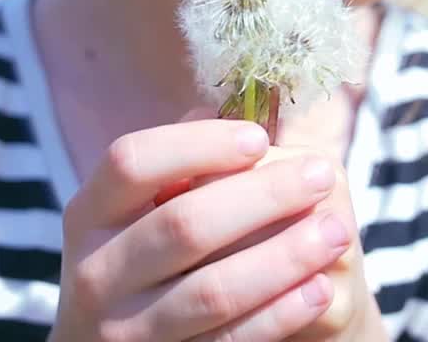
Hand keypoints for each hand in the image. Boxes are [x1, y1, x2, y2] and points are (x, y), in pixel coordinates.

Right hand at [48, 118, 352, 340]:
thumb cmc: (144, 258)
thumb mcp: (139, 213)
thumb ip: (183, 164)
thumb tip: (240, 109)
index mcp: (90, 214)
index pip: (132, 163)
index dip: (197, 146)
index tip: (259, 138)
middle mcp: (96, 272)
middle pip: (183, 225)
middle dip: (264, 196)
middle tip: (324, 173)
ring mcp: (124, 330)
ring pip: (213, 291)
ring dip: (284, 257)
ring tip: (337, 231)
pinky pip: (229, 341)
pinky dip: (279, 313)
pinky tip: (318, 287)